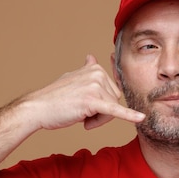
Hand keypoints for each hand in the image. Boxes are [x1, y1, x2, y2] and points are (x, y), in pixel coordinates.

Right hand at [26, 55, 144, 130]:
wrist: (38, 108)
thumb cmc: (55, 98)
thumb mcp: (72, 78)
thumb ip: (85, 70)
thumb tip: (91, 57)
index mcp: (95, 69)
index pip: (112, 92)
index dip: (101, 103)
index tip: (84, 104)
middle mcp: (97, 74)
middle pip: (114, 101)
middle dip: (100, 113)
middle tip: (80, 112)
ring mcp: (95, 87)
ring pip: (111, 112)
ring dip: (96, 120)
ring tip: (78, 115)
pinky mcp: (92, 102)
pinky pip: (115, 111)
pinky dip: (129, 116)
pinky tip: (141, 118)